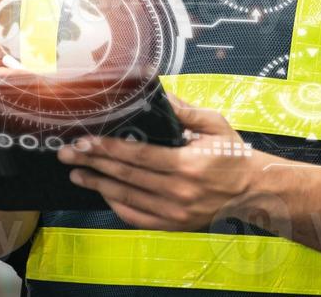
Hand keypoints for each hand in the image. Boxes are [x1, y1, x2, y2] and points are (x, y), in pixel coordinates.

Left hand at [56, 97, 256, 230]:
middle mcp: (179, 192)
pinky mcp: (175, 225)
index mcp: (187, 165)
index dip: (108, 149)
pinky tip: (103, 193)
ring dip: (99, 185)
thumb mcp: (214, 124)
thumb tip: (159, 94)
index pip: (138, 156)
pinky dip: (118, 206)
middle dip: (93, 164)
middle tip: (68, 155)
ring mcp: (176, 212)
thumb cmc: (232, 154)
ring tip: (76, 174)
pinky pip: (138, 218)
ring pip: (128, 198)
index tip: (85, 141)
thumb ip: (186, 111)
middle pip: (127, 176)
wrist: (252, 190)